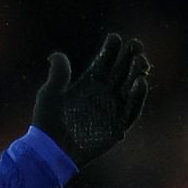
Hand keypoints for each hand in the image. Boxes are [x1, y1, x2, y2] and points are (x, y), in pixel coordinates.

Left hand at [32, 33, 149, 167]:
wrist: (50, 149)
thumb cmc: (46, 122)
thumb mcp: (50, 94)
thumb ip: (58, 74)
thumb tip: (56, 55)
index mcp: (87, 85)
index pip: (103, 63)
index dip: (111, 50)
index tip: (115, 37)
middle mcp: (101, 95)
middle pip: (121, 72)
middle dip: (129, 57)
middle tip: (135, 45)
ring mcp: (110, 110)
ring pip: (129, 88)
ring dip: (136, 73)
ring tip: (140, 60)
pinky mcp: (116, 126)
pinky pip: (131, 110)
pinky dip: (138, 97)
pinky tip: (140, 82)